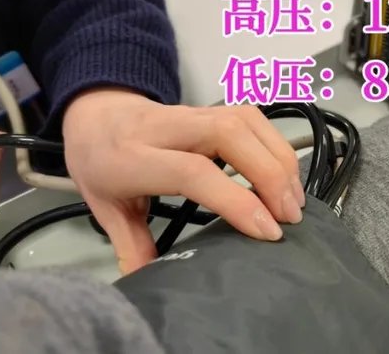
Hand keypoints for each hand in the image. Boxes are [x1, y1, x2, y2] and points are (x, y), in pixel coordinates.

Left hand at [62, 88, 304, 274]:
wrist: (95, 112)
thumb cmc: (99, 161)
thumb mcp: (105, 207)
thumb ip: (131, 244)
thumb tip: (152, 282)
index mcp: (132, 158)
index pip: (192, 172)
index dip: (235, 199)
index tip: (265, 231)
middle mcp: (165, 128)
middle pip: (227, 133)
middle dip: (269, 173)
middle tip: (289, 215)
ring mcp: (190, 112)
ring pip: (244, 119)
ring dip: (278, 156)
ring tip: (293, 198)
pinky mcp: (209, 107)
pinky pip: (250, 115)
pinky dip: (275, 141)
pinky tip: (285, 172)